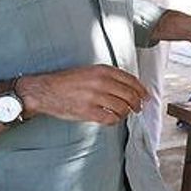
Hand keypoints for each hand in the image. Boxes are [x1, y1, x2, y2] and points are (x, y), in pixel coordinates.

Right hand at [17, 66, 152, 125]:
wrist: (45, 91)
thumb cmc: (67, 81)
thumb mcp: (89, 71)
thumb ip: (108, 77)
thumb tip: (129, 86)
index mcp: (102, 70)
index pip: (131, 80)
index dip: (142, 90)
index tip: (146, 96)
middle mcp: (100, 82)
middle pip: (130, 95)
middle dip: (137, 103)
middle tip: (139, 108)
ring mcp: (94, 97)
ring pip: (122, 108)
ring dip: (126, 113)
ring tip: (123, 114)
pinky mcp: (87, 111)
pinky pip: (110, 118)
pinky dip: (114, 120)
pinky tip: (112, 119)